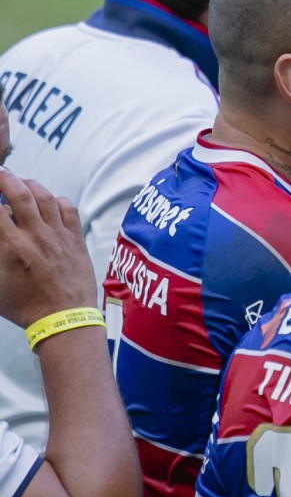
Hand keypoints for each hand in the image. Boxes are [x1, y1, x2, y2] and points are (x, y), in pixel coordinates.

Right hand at [0, 169, 96, 329]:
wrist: (64, 319)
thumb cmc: (24, 307)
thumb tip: (0, 237)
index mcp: (11, 246)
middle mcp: (36, 236)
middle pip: (20, 193)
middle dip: (5, 177)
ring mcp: (59, 236)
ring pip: (46, 197)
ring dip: (32, 185)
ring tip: (22, 183)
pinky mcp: (76, 240)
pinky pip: (69, 209)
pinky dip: (58, 200)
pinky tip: (50, 201)